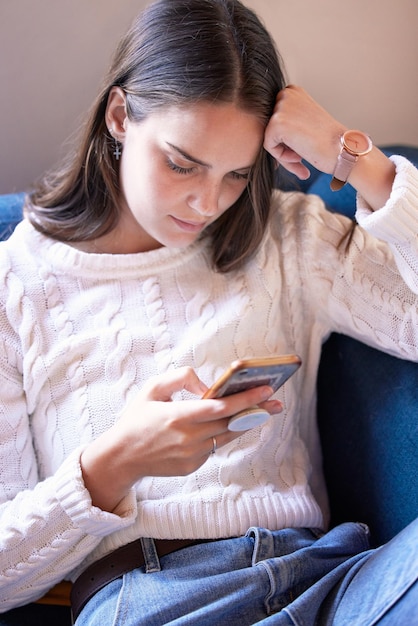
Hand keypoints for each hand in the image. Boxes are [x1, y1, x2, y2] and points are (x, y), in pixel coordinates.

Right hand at [80, 367, 281, 511]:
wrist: (121, 458)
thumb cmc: (137, 419)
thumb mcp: (152, 389)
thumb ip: (181, 378)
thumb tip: (207, 386)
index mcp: (177, 416)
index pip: (220, 408)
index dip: (245, 399)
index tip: (265, 390)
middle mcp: (188, 438)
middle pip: (231, 423)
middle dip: (256, 410)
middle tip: (277, 400)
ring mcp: (191, 456)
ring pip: (227, 437)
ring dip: (248, 423)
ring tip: (267, 410)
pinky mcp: (192, 466)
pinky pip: (214, 447)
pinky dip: (225, 434)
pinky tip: (235, 423)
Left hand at [264, 85, 345, 178]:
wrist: (342, 149)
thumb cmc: (328, 141)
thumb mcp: (307, 121)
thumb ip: (289, 121)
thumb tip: (271, 130)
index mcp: (294, 91)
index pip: (276, 119)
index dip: (287, 137)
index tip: (302, 146)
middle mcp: (286, 94)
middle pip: (271, 127)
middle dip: (283, 144)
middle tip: (300, 154)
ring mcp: (281, 107)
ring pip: (269, 137)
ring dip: (283, 151)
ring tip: (301, 155)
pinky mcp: (277, 123)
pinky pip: (268, 146)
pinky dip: (281, 157)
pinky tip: (299, 156)